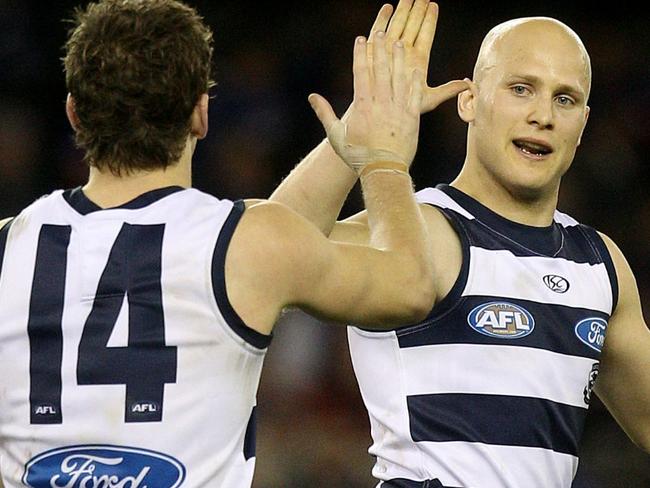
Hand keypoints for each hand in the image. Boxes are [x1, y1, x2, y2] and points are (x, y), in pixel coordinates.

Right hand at [309, 32, 423, 172]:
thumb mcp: (336, 136)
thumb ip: (325, 113)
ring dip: (399, 59)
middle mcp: (380, 104)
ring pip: (399, 78)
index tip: (361, 39)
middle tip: (382, 32)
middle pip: (381, 70)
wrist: (382, 171)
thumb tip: (312, 97)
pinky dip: (415, 81)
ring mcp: (397, 110)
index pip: (361, 73)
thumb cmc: (357, 156)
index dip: (361, 54)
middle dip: (380, 49)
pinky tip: (416, 69)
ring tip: (399, 43)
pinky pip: (414, 95)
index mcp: (362, 107)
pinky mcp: (412, 118)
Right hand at [368, 0, 468, 112]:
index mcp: (418, 61)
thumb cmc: (403, 110)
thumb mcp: (429, 99)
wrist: (382, 116)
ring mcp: (389, 51)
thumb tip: (468, 85)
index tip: (433, 5)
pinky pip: (378, 33)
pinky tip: (388, 8)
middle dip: (417, 9)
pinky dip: (382, 20)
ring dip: (403, 10)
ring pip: (397, 25)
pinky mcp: (374, 54)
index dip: (429, 20)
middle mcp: (404, 53)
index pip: (426, 35)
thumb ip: (448, 90)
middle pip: (412, 25)